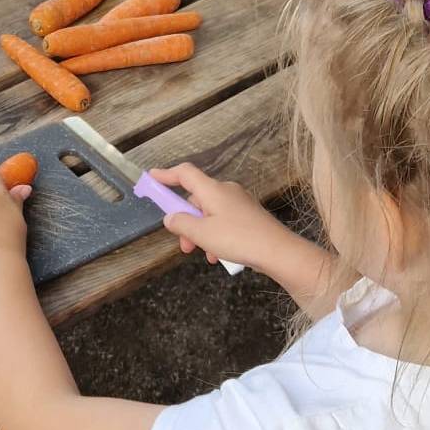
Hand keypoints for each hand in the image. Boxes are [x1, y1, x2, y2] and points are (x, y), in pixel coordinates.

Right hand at [150, 164, 291, 268]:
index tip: (152, 177)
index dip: (166, 174)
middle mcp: (226, 191)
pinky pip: (223, 221)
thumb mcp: (202, 233)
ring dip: (201, 233)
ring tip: (203, 254)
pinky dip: (215, 236)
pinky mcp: (248, 216)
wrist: (278, 251)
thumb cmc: (238, 239)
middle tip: (183, 243)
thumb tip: (171, 217)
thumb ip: (181, 223)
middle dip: (186, 221)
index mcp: (212, 190)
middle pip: (196, 198)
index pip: (184, 174)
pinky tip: (218, 256)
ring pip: (210, 214)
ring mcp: (239, 203)